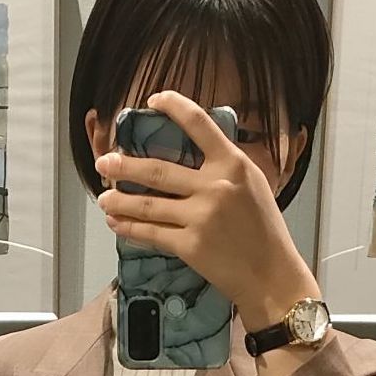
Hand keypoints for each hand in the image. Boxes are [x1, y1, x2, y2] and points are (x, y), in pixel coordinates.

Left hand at [93, 88, 318, 332]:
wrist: (272, 275)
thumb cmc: (265, 231)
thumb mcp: (254, 184)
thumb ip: (226, 166)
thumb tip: (198, 150)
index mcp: (232, 164)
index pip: (198, 123)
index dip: (173, 106)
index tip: (154, 100)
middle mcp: (214, 186)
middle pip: (158, 170)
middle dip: (124, 165)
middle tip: (103, 162)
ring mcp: (200, 217)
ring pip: (148, 204)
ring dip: (120, 199)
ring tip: (103, 197)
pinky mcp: (190, 246)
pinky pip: (152, 234)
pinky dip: (130, 228)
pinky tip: (116, 222)